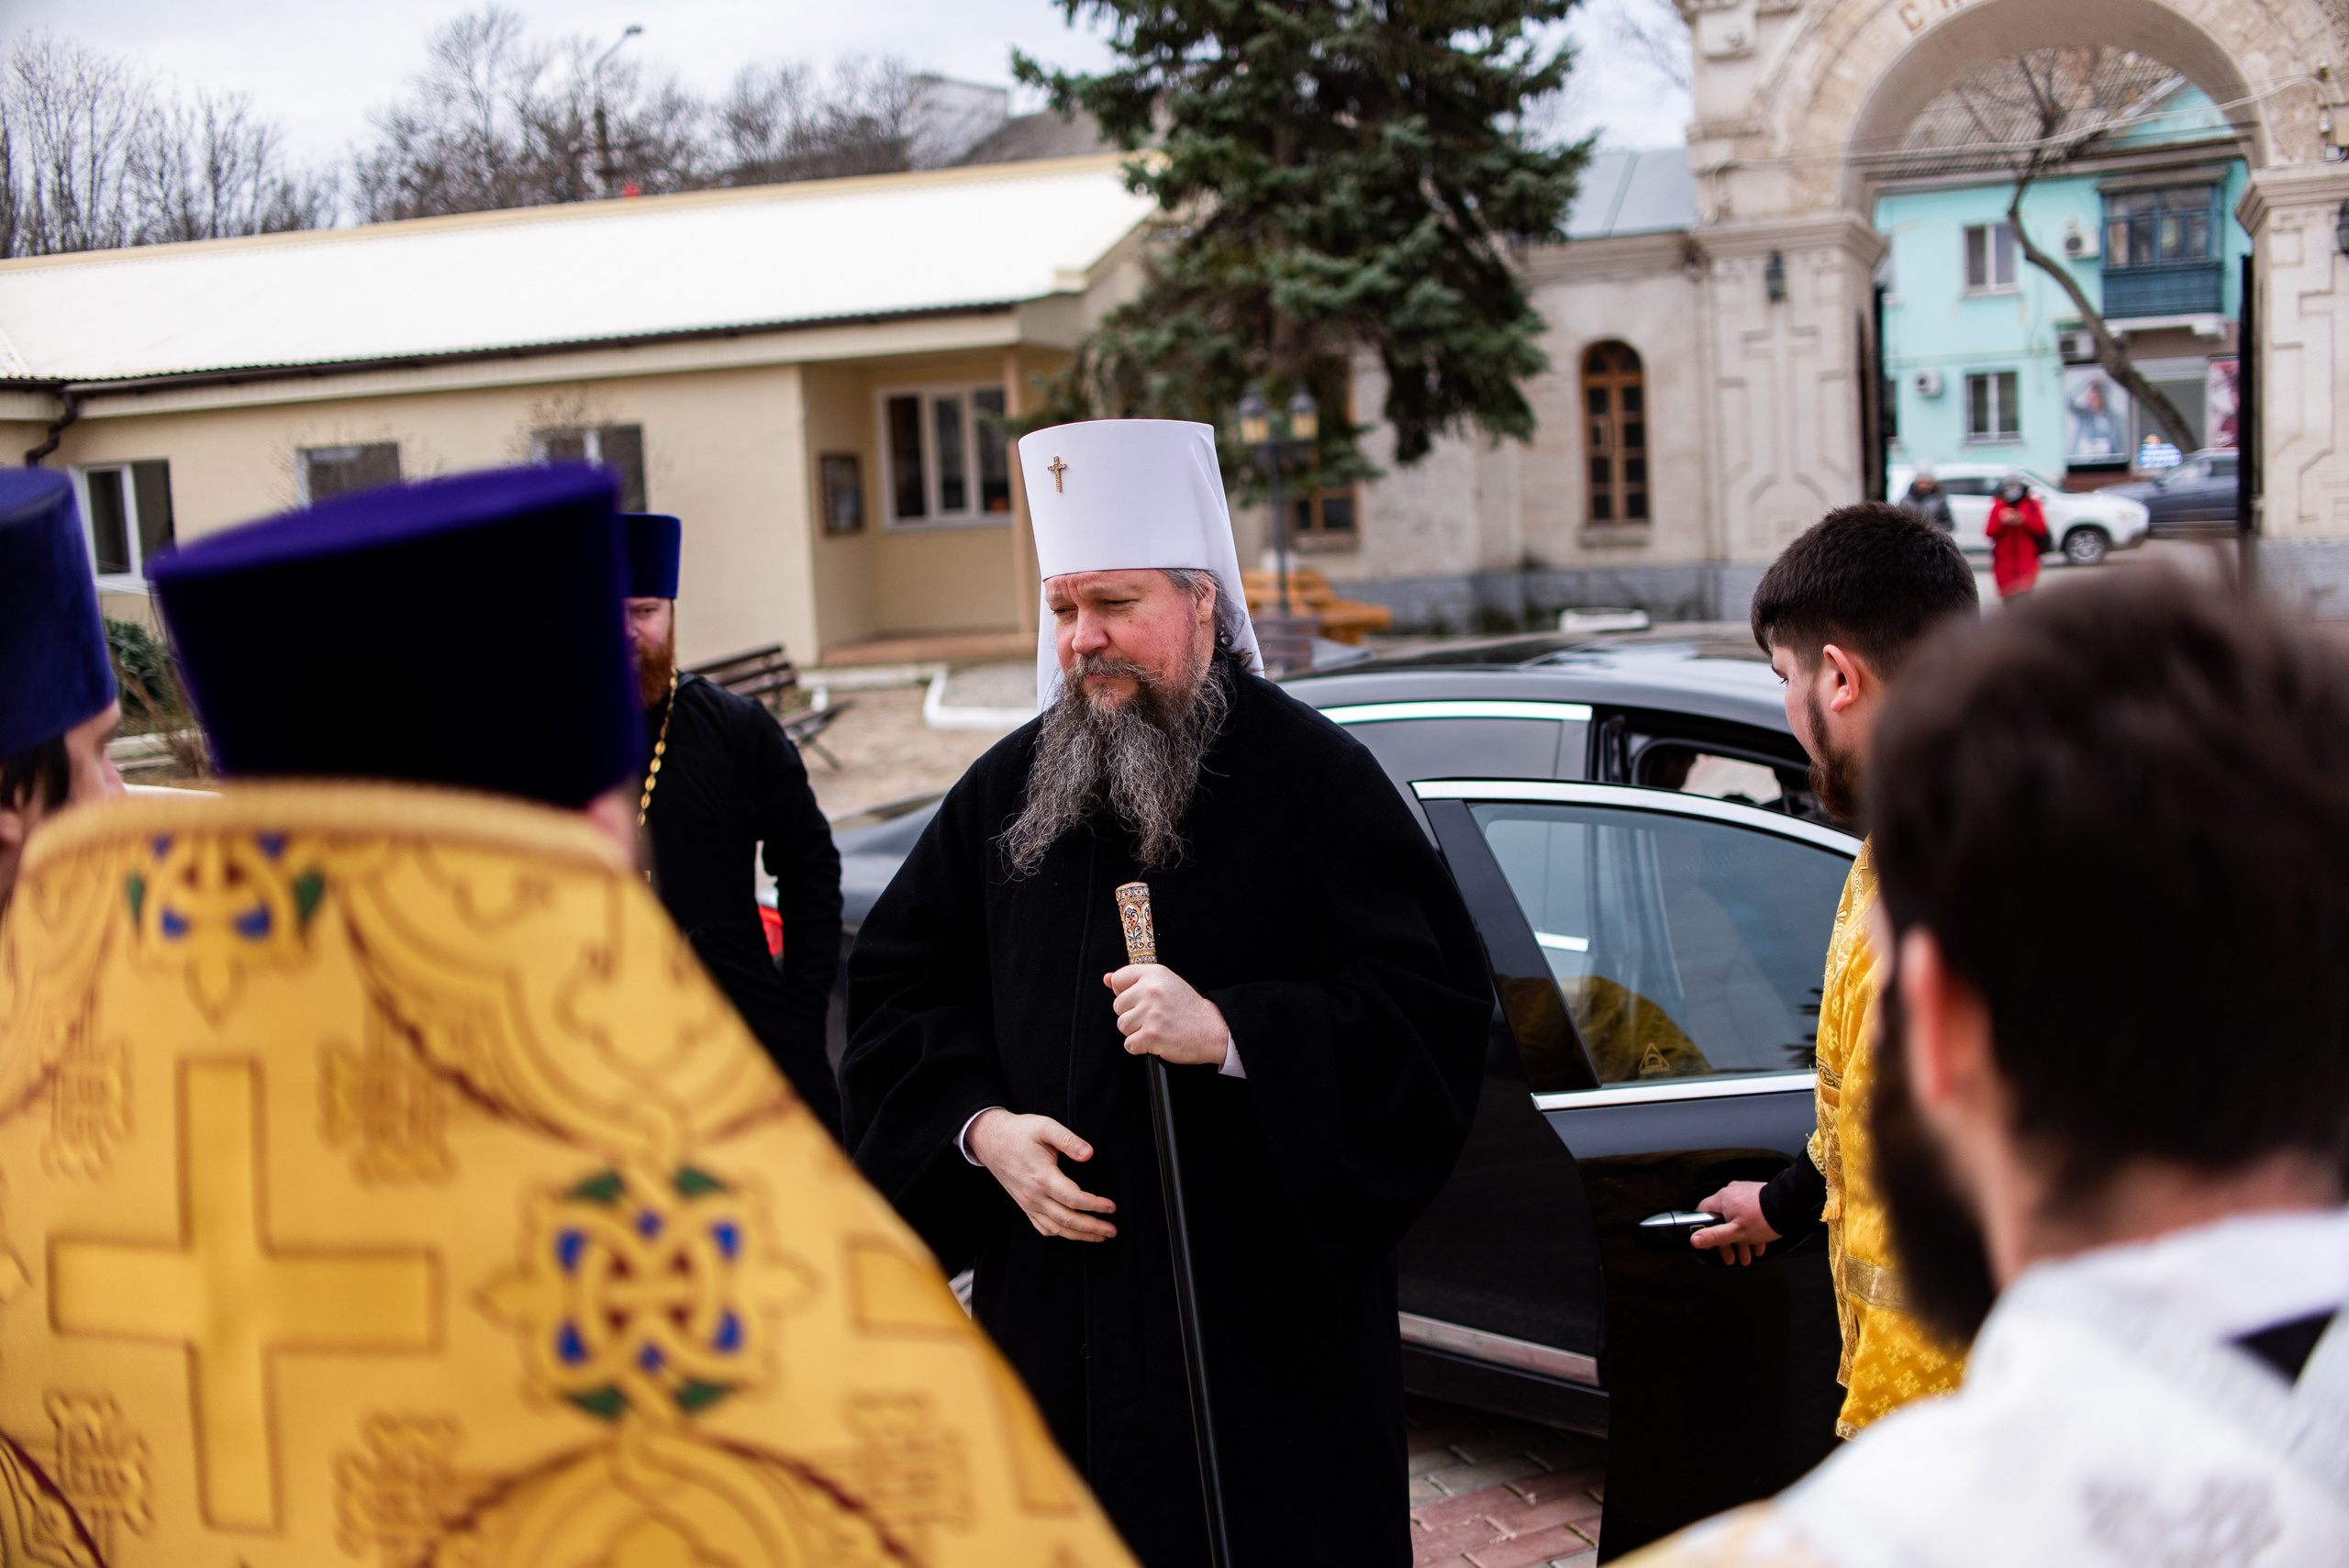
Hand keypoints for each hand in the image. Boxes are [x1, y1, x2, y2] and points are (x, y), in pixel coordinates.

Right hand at [967, 1109, 1117, 1242]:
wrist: (990, 1140)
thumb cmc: (1019, 1132)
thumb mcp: (1044, 1126)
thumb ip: (1068, 1140)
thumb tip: (1088, 1154)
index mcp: (1042, 1176)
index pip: (1073, 1199)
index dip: (1095, 1205)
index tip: (1111, 1207)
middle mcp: (1034, 1195)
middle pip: (1068, 1219)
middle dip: (1093, 1227)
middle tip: (1112, 1230)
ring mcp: (1028, 1203)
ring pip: (1056, 1228)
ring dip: (1080, 1235)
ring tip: (1100, 1236)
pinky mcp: (1024, 1205)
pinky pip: (1043, 1227)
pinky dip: (1060, 1233)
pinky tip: (1073, 1233)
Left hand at [1104, 965, 1228, 1066]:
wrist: (1212, 1029)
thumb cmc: (1187, 1008)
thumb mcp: (1164, 983)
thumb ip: (1134, 980)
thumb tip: (1107, 979)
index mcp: (1154, 974)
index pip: (1118, 979)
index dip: (1125, 992)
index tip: (1140, 999)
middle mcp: (1151, 990)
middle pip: (1118, 1006)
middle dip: (1132, 1014)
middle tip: (1154, 1016)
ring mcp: (1151, 1013)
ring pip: (1122, 1026)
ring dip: (1136, 1031)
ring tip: (1156, 1027)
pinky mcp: (1152, 1035)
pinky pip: (1129, 1044)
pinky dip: (1140, 1046)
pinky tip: (1156, 1039)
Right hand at [1690, 1180, 1779, 1266]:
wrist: (1791, 1206)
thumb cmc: (1763, 1218)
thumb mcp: (1736, 1233)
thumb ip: (1714, 1236)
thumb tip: (1694, 1240)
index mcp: (1722, 1199)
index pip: (1702, 1211)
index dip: (1703, 1229)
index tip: (1709, 1242)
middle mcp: (1732, 1193)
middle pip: (1722, 1219)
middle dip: (1728, 1242)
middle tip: (1732, 1256)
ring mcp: (1745, 1194)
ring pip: (1737, 1220)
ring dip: (1741, 1240)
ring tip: (1748, 1255)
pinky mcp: (1758, 1197)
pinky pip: (1749, 1215)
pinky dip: (1751, 1230)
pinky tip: (1758, 1244)